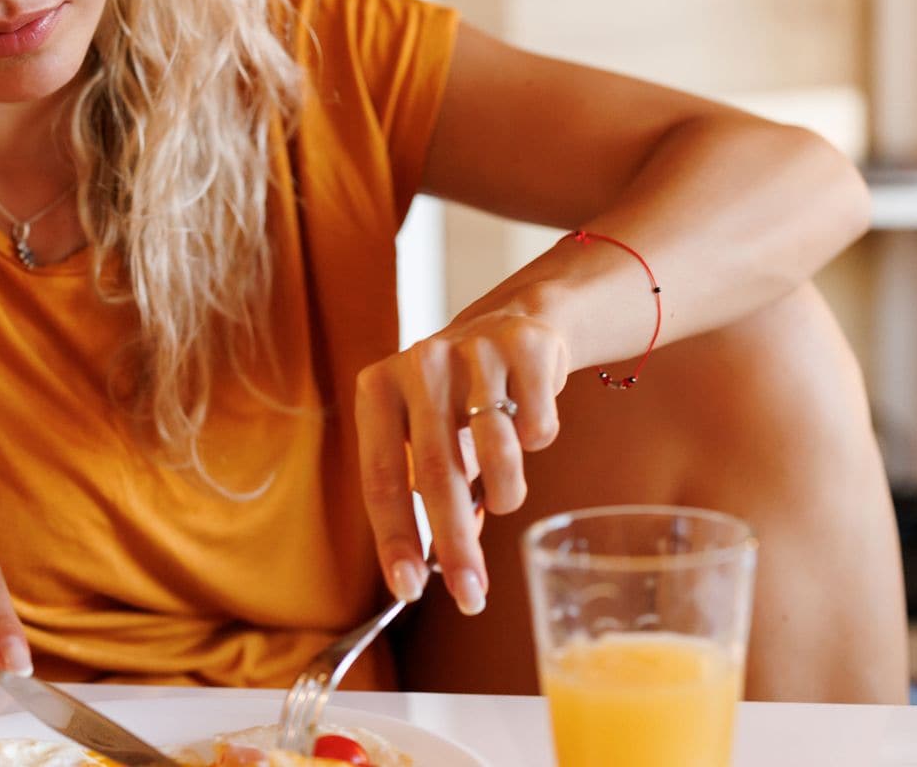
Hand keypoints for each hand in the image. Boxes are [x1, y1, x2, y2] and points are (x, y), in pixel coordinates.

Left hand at [354, 308, 568, 615]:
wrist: (517, 321)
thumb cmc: (462, 398)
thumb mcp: (431, 435)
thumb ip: (431, 494)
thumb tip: (445, 570)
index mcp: (379, 390)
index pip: (380, 479)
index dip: (394, 540)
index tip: (409, 589)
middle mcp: (420, 365)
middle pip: (436, 473)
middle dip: (455, 544)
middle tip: (471, 594)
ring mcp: (472, 351)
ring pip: (495, 450)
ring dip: (506, 494)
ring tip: (505, 499)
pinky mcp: (524, 346)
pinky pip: (537, 427)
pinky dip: (537, 444)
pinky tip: (528, 426)